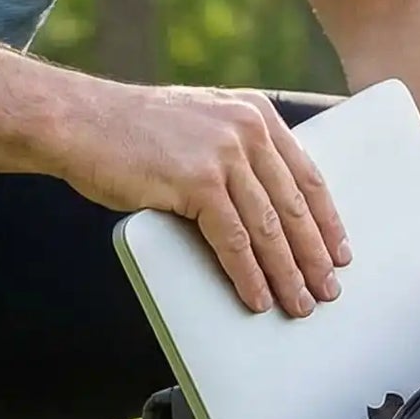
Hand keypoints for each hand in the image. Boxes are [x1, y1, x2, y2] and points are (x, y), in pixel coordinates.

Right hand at [58, 84, 348, 317]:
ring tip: (298, 304)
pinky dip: (248, 275)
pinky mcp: (197, 181)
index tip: (339, 253)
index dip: (327, 221)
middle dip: (314, 256)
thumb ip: (236, 151)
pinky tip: (257, 297)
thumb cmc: (133, 132)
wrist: (79, 121)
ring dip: (287, 274)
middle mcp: (247, 129)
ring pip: (269, 228)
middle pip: (294, 206)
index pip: (307, 175)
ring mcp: (223, 154)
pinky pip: (234, 241)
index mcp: (256, 114)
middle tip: (327, 291)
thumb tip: (268, 205)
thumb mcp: (201, 125)